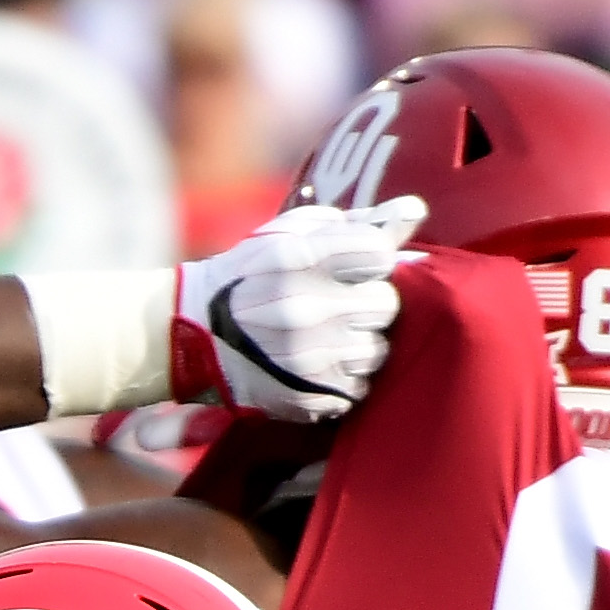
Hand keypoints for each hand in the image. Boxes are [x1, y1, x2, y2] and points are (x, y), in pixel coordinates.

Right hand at [171, 198, 423, 420]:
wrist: (194, 333)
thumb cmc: (252, 273)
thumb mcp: (293, 233)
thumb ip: (357, 223)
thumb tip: (415, 213)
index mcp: (301, 257)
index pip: (380, 255)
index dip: (371, 261)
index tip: (352, 266)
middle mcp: (307, 308)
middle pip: (386, 304)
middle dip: (369, 302)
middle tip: (339, 304)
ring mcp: (309, 357)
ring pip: (377, 350)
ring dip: (359, 342)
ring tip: (327, 335)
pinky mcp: (309, 396)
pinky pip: (359, 386)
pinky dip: (345, 376)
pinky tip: (319, 362)